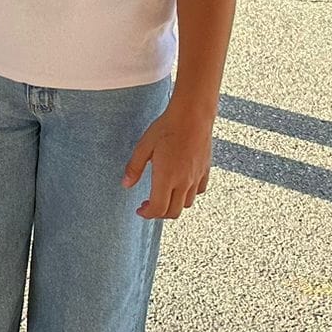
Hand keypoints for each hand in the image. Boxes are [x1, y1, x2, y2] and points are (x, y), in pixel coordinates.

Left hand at [123, 98, 215, 218]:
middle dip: (159, 214)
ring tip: (163, 195)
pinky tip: (179, 185)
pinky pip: (198, 191)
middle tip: (148, 205)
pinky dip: (188, 195)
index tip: (140, 210)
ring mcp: (196, 177)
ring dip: (174, 205)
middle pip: (173, 212)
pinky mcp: (205, 171)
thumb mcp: (143, 146)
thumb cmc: (166, 128)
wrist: (192, 116)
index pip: (158, 208)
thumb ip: (134, 168)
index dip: (147, 214)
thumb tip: (126, 184)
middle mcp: (183, 181)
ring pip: (187, 204)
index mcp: (166, 177)